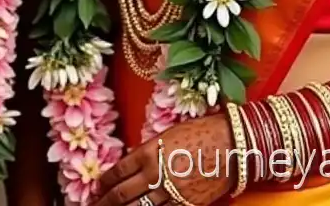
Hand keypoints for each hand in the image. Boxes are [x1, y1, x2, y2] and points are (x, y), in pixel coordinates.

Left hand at [89, 114, 234, 205]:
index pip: (117, 171)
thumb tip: (134, 163)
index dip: (104, 182)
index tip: (97, 188)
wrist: (232, 144)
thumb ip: (149, 151)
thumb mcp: (168, 134)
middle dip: (104, 203)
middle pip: (121, 195)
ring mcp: (170, 193)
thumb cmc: (201, 131)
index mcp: (148, 152)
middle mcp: (155, 173)